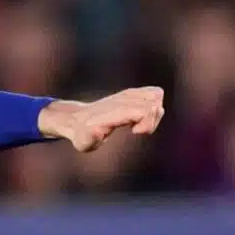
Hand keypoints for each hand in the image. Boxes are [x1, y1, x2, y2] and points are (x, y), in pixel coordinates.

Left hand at [39, 87, 166, 151]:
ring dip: (155, 113)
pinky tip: (141, 116)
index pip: (146, 109)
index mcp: (116, 110)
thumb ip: (92, 137)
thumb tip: (98, 131)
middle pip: (155, 102)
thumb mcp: (84, 141)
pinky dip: (154, 106)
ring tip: (140, 123)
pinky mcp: (132, 92)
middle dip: (153, 120)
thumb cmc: (82, 135)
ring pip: (157, 94)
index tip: (134, 132)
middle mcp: (124, 98)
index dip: (148, 123)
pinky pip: (155, 93)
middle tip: (137, 129)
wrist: (77, 120)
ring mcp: (129, 93)